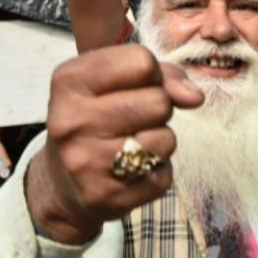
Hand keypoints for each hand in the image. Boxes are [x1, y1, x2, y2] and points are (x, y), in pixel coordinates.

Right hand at [26, 45, 204, 243]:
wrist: (63, 184)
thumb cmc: (96, 118)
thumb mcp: (113, 83)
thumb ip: (161, 75)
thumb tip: (195, 97)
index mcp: (69, 81)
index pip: (142, 61)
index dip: (152, 74)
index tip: (136, 86)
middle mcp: (71, 120)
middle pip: (158, 101)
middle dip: (158, 108)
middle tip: (134, 119)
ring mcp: (86, 161)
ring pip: (165, 139)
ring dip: (160, 141)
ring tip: (133, 143)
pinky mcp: (105, 196)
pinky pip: (162, 175)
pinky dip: (156, 171)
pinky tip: (132, 171)